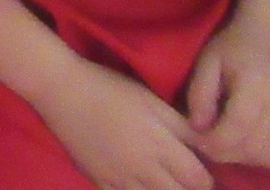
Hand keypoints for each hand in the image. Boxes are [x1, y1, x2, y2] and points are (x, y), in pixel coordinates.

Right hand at [35, 58, 211, 189]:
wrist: (62, 91)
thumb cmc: (110, 89)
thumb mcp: (152, 100)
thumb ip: (182, 126)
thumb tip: (208, 145)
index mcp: (160, 146)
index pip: (198, 181)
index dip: (206, 178)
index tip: (201, 168)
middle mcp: (143, 170)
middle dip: (187, 188)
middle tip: (183, 175)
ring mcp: (119, 180)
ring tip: (162, 179)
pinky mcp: (99, 182)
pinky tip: (138, 184)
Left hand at [187, 21, 269, 171]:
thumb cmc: (234, 48)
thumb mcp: (207, 62)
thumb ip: (199, 94)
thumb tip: (198, 128)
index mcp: (256, 89)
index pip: (235, 132)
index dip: (212, 142)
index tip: (196, 136)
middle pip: (251, 149)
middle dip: (223, 151)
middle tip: (208, 137)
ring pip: (269, 158)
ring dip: (243, 157)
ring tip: (229, 138)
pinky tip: (255, 145)